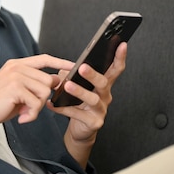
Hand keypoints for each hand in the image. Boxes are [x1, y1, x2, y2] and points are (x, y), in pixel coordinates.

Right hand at [0, 54, 73, 133]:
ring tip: (25, 113)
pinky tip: (22, 118)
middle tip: (31, 109)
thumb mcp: (17, 91)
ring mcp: (15, 76)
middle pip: (49, 80)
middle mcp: (16, 67)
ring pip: (45, 92)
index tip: (73, 66)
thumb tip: (56, 82)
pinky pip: (37, 103)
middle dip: (44, 99)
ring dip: (38, 108)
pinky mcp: (15, 88)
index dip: (60, 63)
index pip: (44, 59)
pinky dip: (32, 115)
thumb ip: (33, 84)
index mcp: (16, 64)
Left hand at [46, 43, 127, 163]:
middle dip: (93, 74)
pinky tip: (52, 104)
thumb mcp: (77, 86)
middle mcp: (105, 96)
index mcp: (103, 84)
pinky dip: (64, 109)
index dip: (119, 57)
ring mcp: (101, 110)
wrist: (79, 129)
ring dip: (79, 91)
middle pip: (103, 83)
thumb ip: (72, 75)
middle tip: (82, 67)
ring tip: (66, 85)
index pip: (115, 69)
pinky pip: (79, 115)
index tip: (121, 43)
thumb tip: (64, 68)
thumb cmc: (79, 103)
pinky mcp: (94, 123)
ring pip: (93, 99)